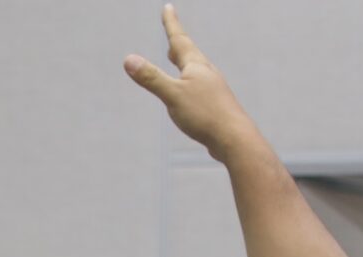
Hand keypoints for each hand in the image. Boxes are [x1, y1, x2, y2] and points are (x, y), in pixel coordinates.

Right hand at [122, 5, 261, 160]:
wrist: (234, 138)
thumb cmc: (204, 115)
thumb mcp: (172, 96)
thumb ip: (151, 78)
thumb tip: (129, 59)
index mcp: (196, 66)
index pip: (179, 39)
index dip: (171, 24)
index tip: (168, 8)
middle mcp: (206, 73)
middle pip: (189, 53)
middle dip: (178, 43)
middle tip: (173, 31)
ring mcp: (213, 88)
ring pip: (196, 70)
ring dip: (185, 62)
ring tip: (179, 61)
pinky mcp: (216, 105)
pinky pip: (200, 87)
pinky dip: (191, 82)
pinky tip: (192, 93)